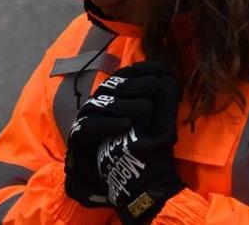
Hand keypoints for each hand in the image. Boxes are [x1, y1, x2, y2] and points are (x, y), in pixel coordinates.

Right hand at [64, 62, 167, 207]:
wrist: (119, 180)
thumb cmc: (136, 149)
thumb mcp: (153, 124)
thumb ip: (158, 103)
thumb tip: (170, 81)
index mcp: (112, 97)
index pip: (123, 77)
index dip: (140, 71)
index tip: (159, 68)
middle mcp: (97, 104)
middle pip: (111, 87)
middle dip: (134, 84)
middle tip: (154, 85)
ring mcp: (85, 119)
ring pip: (101, 104)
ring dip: (125, 103)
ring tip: (147, 108)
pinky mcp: (78, 136)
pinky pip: (90, 126)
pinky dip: (108, 124)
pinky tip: (127, 125)